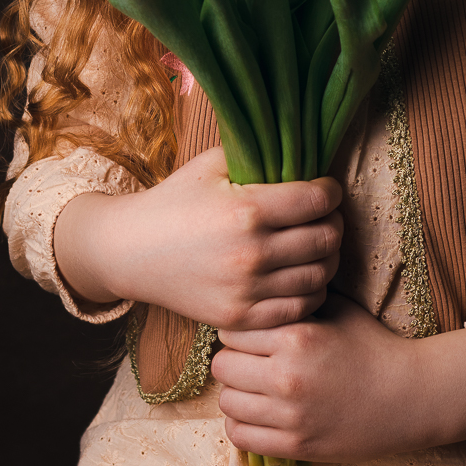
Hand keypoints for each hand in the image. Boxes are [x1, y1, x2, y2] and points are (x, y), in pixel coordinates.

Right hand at [53, 146, 342, 328]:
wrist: (131, 251)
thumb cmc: (175, 201)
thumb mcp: (212, 164)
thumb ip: (258, 153)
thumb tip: (302, 147)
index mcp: (247, 210)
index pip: (319, 200)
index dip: (331, 191)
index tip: (326, 189)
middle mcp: (251, 254)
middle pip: (326, 239)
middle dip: (333, 222)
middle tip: (325, 215)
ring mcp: (246, 291)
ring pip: (320, 276)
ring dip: (327, 257)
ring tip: (316, 244)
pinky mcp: (239, 318)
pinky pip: (300, 309)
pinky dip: (311, 290)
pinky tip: (301, 274)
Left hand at [211, 293, 465, 461]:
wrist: (408, 395)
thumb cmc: (371, 345)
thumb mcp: (336, 308)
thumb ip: (296, 298)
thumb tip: (260, 282)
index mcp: (296, 337)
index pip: (231, 330)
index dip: (239, 328)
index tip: (251, 331)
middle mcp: (287, 376)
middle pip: (223, 366)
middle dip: (233, 359)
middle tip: (250, 359)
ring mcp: (290, 416)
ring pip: (227, 402)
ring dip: (236, 392)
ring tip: (253, 386)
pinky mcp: (294, 445)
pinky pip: (240, 435)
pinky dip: (241, 423)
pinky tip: (258, 411)